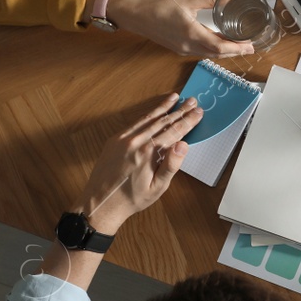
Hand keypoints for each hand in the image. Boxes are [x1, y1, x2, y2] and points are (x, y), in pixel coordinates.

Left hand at [74, 93, 202, 233]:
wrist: (101, 203)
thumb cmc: (132, 198)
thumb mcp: (158, 187)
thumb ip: (171, 165)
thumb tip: (183, 144)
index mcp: (148, 152)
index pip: (174, 131)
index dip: (188, 121)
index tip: (198, 112)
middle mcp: (135, 141)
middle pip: (162, 121)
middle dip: (179, 110)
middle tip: (192, 101)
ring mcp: (123, 138)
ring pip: (148, 118)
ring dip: (163, 107)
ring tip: (175, 98)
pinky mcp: (114, 140)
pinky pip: (135, 123)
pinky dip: (147, 115)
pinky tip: (154, 111)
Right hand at [107, 0, 253, 57]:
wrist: (136, 16)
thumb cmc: (159, 7)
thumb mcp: (188, 0)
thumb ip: (210, 1)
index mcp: (192, 34)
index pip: (220, 47)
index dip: (237, 48)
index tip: (250, 45)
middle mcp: (189, 46)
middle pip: (217, 54)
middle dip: (235, 52)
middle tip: (250, 48)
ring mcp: (183, 50)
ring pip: (209, 55)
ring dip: (225, 53)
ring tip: (238, 47)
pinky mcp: (178, 49)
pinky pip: (200, 53)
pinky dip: (213, 51)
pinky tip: (219, 44)